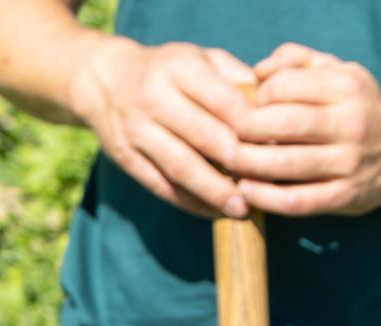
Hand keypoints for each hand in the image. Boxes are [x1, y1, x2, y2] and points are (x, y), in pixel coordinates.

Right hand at [73, 36, 255, 216]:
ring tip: (239, 209)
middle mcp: (154, 99)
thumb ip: (234, 78)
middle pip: (203, 137)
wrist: (104, 82)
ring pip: (180, 167)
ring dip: (212, 191)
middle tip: (265, 185)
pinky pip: (160, 185)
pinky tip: (210, 211)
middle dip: (236, 164)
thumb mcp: (199, 58)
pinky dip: (187, 202)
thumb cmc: (167, 71)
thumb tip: (272, 112)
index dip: (252, 127)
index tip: (277, 147)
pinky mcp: (125, 158)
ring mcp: (136, 131)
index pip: (224, 102)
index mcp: (180, 69)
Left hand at [227, 43, 380, 215]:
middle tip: (225, 137)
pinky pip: (295, 200)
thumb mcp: (335, 73)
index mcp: (346, 86)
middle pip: (282, 124)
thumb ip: (296, 61)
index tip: (245, 108)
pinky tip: (244, 190)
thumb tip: (259, 69)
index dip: (255, 98)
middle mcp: (351, 122)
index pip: (284, 87)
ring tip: (227, 162)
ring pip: (285, 164)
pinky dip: (263, 198)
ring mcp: (348, 162)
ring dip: (247, 165)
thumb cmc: (350, 109)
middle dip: (243, 132)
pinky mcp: (342, 196)